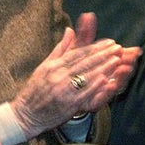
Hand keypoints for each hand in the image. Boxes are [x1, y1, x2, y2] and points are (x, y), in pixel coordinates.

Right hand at [11, 12, 140, 138]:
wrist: (27, 113)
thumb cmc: (35, 90)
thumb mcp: (45, 66)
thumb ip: (60, 49)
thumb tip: (70, 30)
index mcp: (53, 65)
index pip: (77, 53)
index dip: (95, 47)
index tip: (109, 42)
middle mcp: (58, 75)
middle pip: (84, 62)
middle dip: (103, 54)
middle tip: (117, 48)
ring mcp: (64, 89)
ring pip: (87, 76)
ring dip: (103, 67)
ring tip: (117, 60)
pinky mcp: (69, 103)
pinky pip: (85, 92)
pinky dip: (96, 85)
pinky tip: (107, 79)